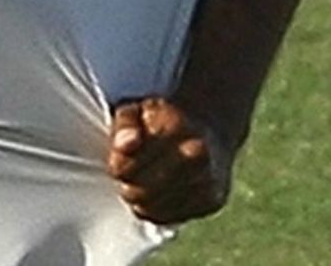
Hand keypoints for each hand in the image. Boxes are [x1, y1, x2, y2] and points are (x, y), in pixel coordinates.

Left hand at [108, 97, 233, 224]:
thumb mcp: (135, 111)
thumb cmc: (161, 121)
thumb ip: (124, 126)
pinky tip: (162, 192)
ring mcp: (208, 179)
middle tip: (130, 173)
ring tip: (145, 180)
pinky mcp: (213, 201)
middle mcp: (196, 154)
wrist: (208, 131)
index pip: (126, 168)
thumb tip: (126, 145)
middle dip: (129, 185)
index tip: (119, 157)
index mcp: (175, 126)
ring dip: (144, 199)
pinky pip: (173, 218)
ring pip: (155, 208)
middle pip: (141, 192)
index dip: (116, 165)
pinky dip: (161, 210)